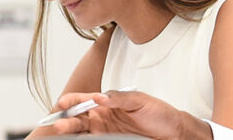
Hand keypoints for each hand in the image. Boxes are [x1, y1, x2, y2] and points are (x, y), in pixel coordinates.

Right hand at [46, 90, 210, 139]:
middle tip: (59, 123)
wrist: (173, 132)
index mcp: (107, 102)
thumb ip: (119, 98)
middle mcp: (102, 117)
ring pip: (81, 131)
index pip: (83, 100)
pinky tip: (75, 138)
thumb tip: (100, 97)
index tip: (64, 103)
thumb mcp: (140, 100)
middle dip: (66, 119)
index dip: (72, 100)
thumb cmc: (159, 113)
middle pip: (77, 118)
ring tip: (61, 130)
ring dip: (70, 131)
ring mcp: (104, 131)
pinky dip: (81, 139)